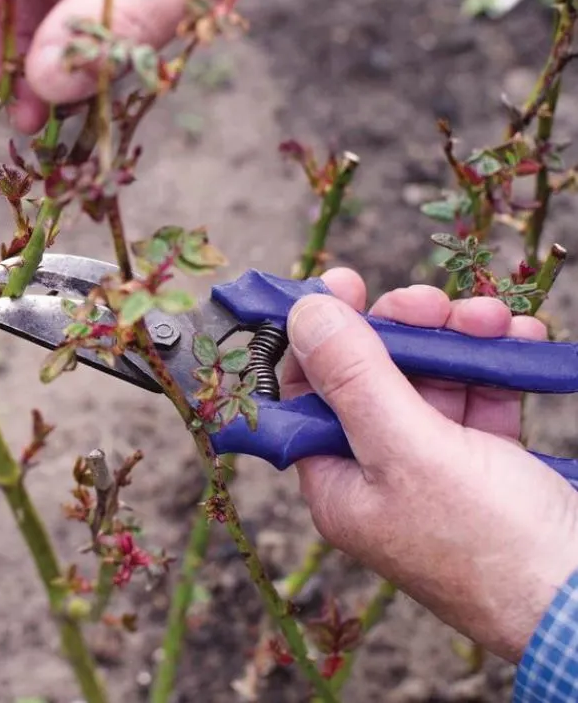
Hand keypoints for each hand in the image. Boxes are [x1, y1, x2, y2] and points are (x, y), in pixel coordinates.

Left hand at [281, 268, 577, 661]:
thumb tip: (303, 313)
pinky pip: (480, 400)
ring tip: (492, 319)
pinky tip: (522, 341)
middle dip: (402, 330)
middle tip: (430, 301)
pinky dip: (497, 368)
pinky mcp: (488, 467)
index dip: (319, 335)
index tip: (344, 283)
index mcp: (337, 483)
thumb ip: (354, 377)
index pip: (305, 393)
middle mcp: (376, 476)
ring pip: (429, 382)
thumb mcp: (408, 449)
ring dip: (457, 341)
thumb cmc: (490, 542)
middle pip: (369, 379)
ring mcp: (434, 472)